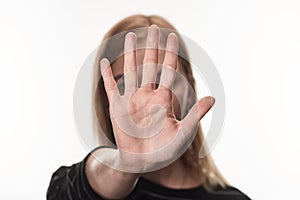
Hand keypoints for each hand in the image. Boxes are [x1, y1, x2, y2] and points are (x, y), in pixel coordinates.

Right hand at [99, 25, 214, 172]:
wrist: (143, 163)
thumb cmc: (165, 150)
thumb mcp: (183, 133)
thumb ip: (195, 115)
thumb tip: (213, 98)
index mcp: (164, 99)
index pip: (168, 70)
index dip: (170, 54)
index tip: (172, 37)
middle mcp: (148, 95)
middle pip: (150, 65)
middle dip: (152, 47)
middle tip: (154, 29)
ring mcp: (132, 99)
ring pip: (131, 70)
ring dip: (130, 54)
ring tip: (130, 36)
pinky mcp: (117, 107)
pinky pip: (111, 87)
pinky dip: (107, 75)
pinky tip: (105, 61)